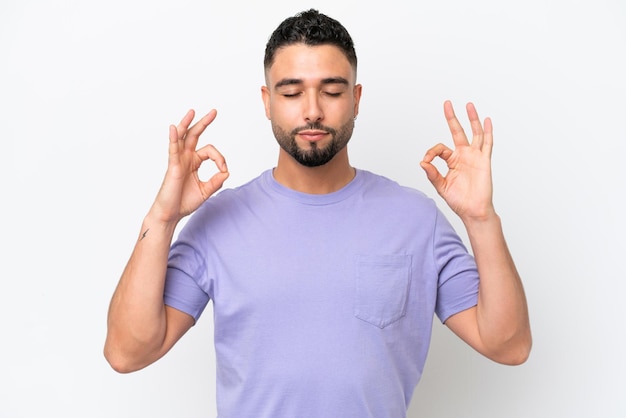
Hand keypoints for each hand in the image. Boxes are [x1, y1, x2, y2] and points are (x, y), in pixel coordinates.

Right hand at [151, 109, 228, 223]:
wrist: (171, 214)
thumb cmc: (184, 202)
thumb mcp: (206, 191)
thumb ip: (216, 181)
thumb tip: (226, 172)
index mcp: (194, 162)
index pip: (210, 151)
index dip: (220, 158)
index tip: (224, 170)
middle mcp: (185, 158)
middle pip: (194, 135)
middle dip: (204, 123)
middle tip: (214, 112)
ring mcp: (178, 161)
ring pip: (182, 138)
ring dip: (187, 123)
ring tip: (192, 112)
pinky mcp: (172, 166)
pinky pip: (172, 149)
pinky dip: (173, 138)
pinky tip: (174, 128)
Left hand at [420, 101, 494, 220]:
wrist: (473, 210)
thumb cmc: (459, 200)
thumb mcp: (441, 186)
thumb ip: (432, 174)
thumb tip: (422, 162)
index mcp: (452, 161)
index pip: (440, 148)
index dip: (431, 152)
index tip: (427, 160)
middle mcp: (464, 155)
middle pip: (457, 132)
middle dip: (452, 118)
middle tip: (447, 104)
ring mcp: (475, 156)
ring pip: (474, 133)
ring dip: (472, 119)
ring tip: (468, 105)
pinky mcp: (484, 161)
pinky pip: (487, 144)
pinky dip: (488, 132)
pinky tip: (487, 120)